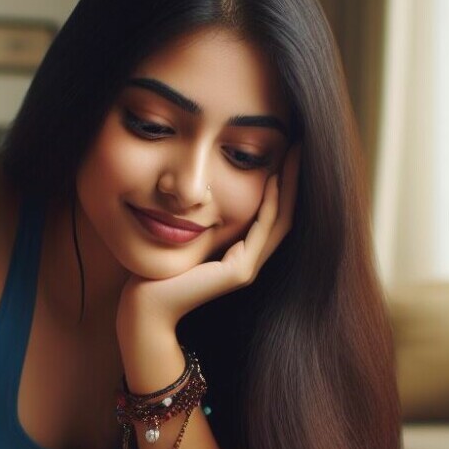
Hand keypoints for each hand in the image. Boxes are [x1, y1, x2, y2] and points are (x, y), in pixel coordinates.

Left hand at [118, 144, 300, 339]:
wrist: (147, 305)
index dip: (283, 182)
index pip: (271, 213)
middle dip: (294, 179)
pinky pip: (261, 232)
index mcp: (239, 253)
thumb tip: (201, 185)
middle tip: (302, 144)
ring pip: (280, 221)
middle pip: (284, 214)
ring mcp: (247, 269)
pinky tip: (272, 180)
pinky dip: (269, 206)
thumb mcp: (183, 232)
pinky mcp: (240, 273)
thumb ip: (199, 216)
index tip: (286, 147)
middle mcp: (248, 261)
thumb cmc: (156, 270)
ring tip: (295, 155)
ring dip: (289, 187)